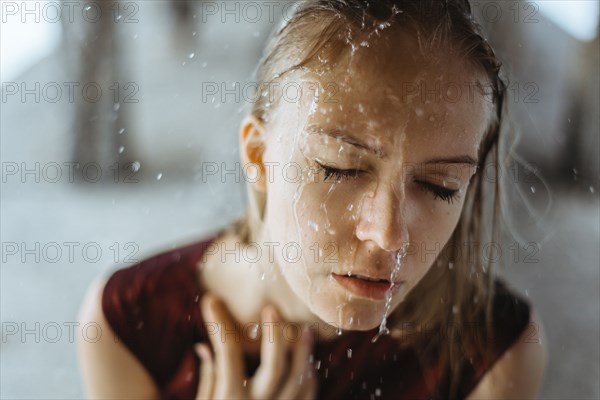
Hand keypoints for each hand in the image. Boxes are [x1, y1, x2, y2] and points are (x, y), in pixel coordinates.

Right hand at [194, 293, 316, 398]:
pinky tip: (308, 363)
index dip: (218, 322)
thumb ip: (207, 379)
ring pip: (299, 379)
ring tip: (304, 330)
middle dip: (275, 333)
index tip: (211, 300)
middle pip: (274, 362)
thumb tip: (204, 346)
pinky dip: (309, 378)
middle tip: (272, 309)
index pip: (226, 351)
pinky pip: (307, 397)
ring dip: (303, 353)